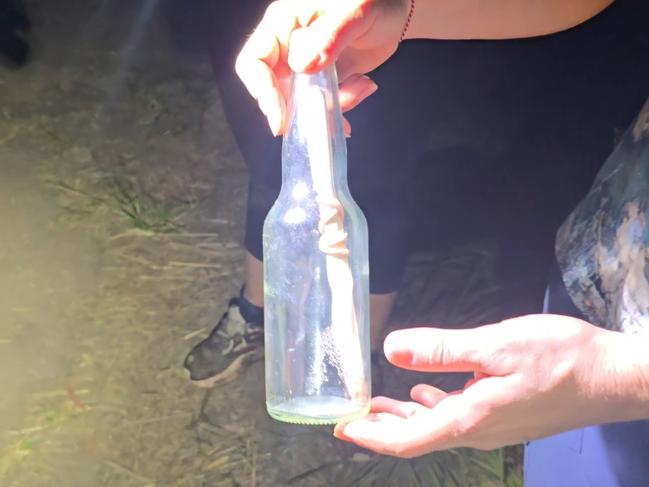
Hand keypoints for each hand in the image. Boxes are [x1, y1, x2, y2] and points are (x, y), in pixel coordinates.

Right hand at [235, 0, 408, 134]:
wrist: (397, 8)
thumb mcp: (351, 10)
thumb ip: (327, 36)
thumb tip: (301, 65)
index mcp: (283, 24)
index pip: (254, 62)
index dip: (263, 92)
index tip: (280, 119)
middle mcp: (290, 47)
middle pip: (276, 89)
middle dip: (301, 108)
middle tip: (325, 117)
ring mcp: (308, 66)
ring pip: (303, 102)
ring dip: (330, 106)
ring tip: (362, 86)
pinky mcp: (326, 79)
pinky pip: (324, 104)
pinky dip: (343, 106)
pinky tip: (365, 85)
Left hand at [334, 315, 647, 457]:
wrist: (616, 378)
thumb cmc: (563, 360)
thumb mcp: (496, 346)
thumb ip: (442, 350)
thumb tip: (392, 350)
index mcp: (471, 419)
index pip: (407, 440)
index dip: (371, 436)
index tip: (341, 428)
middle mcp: (478, 430)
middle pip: (417, 437)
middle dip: (380, 428)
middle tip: (349, 417)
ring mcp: (493, 425)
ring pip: (435, 426)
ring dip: (402, 416)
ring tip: (376, 405)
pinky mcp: (504, 414)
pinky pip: (456, 417)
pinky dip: (431, 405)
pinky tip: (424, 391)